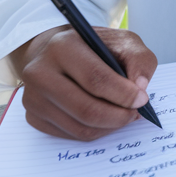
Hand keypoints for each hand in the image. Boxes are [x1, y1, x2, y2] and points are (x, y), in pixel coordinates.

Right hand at [9, 26, 157, 140]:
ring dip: (109, 127)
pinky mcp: (33, 116)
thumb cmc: (95, 48)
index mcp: (61, 46)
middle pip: (86, 109)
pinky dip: (94, 131)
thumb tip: (140, 87)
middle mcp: (39, 72)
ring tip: (123, 115)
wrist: (59, 54)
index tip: (142, 100)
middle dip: (119, 116)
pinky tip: (104, 118)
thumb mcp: (122, 41)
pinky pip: (70, 135)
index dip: (123, 94)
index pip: (95, 79)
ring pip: (79, 127)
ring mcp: (32, 97)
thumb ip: (139, 59)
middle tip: (135, 114)